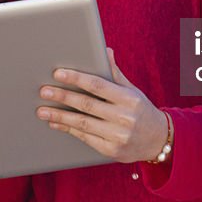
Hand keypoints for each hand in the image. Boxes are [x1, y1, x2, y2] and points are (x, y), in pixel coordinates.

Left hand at [36, 48, 168, 163]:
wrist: (158, 140)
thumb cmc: (141, 111)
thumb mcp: (132, 91)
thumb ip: (115, 73)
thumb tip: (105, 50)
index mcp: (128, 99)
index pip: (97, 85)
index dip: (76, 78)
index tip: (58, 73)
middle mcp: (124, 117)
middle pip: (87, 105)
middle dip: (63, 96)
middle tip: (44, 91)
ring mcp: (117, 136)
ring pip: (82, 123)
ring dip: (60, 116)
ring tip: (42, 110)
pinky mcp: (111, 150)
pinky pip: (85, 137)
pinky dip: (68, 129)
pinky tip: (56, 123)